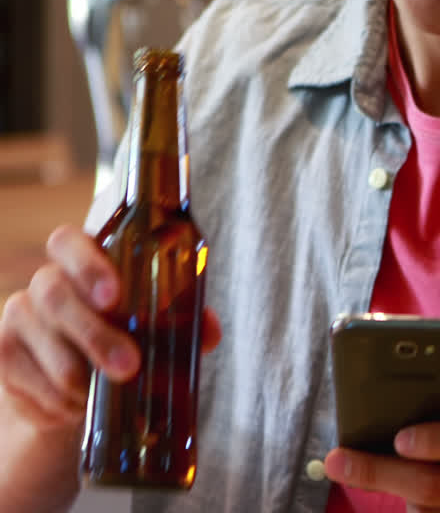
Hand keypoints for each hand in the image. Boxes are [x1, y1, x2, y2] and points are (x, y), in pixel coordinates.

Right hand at [0, 225, 220, 430]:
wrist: (87, 388)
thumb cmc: (131, 339)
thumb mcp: (162, 325)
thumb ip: (184, 320)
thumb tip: (209, 331)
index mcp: (84, 260)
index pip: (68, 242)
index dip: (87, 265)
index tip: (113, 296)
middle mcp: (45, 282)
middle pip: (55, 295)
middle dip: (95, 335)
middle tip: (130, 367)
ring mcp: (18, 318)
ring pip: (43, 344)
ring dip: (80, 376)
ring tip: (110, 393)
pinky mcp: (5, 357)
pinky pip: (27, 380)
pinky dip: (58, 399)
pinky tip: (78, 406)